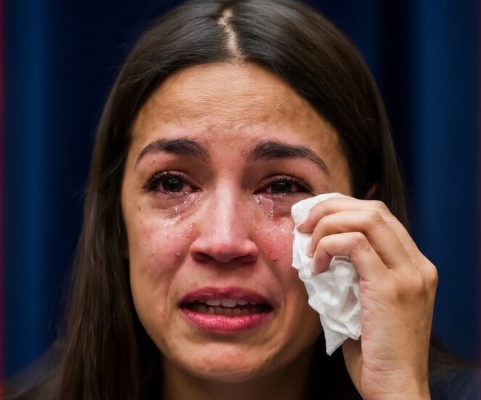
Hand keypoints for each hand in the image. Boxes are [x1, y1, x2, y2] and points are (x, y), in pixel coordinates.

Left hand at [297, 197, 436, 399]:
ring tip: (308, 247)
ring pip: (366, 219)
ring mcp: (408, 274)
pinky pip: (355, 245)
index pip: (379, 216)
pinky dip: (328, 246)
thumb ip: (352, 273)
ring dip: (327, 226)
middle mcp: (417, 264)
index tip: (314, 220)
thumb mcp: (365, 303)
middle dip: (331, 208)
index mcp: (414, 266)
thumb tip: (317, 250)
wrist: (396, 388)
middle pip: (374, 209)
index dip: (343, 209)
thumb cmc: (374, 350)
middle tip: (304, 225)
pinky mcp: (391, 288)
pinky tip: (315, 267)